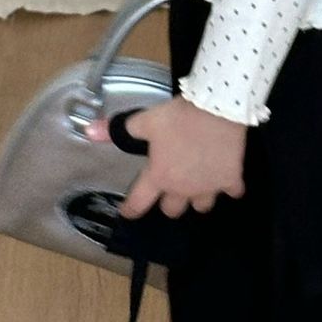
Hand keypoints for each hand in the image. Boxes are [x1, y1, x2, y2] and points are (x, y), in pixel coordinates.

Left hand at [84, 95, 247, 218]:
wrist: (217, 109)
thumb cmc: (178, 117)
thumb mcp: (144, 121)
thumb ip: (117, 129)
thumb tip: (88, 131)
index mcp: (159, 176)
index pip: (139, 202)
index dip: (130, 209)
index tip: (127, 212)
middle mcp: (182, 188)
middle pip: (172, 210)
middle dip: (169, 202)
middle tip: (169, 188)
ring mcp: (208, 187)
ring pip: (202, 206)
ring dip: (198, 198)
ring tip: (198, 185)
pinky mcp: (230, 180)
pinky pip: (232, 192)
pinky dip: (229, 187)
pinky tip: (227, 179)